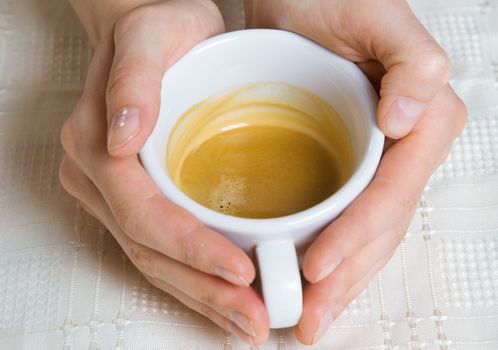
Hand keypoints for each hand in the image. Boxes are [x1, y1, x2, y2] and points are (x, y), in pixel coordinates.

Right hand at [60, 0, 268, 344]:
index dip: (192, 248)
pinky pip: (164, 250)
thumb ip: (134, 79)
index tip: (241, 270)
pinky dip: (198, 279)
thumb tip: (123, 133)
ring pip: (157, 261)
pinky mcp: (139, 200)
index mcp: (99, 146)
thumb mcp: (153, 34)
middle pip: (151, 252)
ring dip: (204, 297)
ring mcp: (116, 196)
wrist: (153, 33)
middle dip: (204, 291)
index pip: (146, 214)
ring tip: (246, 321)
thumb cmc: (159, 30)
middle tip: (253, 318)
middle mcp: (100, 180)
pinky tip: (228, 296)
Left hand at [246, 0, 466, 343]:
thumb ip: (411, 60)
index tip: (316, 268)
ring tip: (307, 315)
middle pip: (380, 228)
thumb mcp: (376, 17)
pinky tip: (306, 276)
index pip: (390, 196)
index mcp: (422, 121)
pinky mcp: (342, 164)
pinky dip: (326, 251)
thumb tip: (411, 118)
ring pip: (362, 233)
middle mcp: (401, 149)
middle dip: (347, 278)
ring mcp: (372, 161)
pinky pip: (340, 217)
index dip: (357, 237)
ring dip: (338, 279)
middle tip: (310, 319)